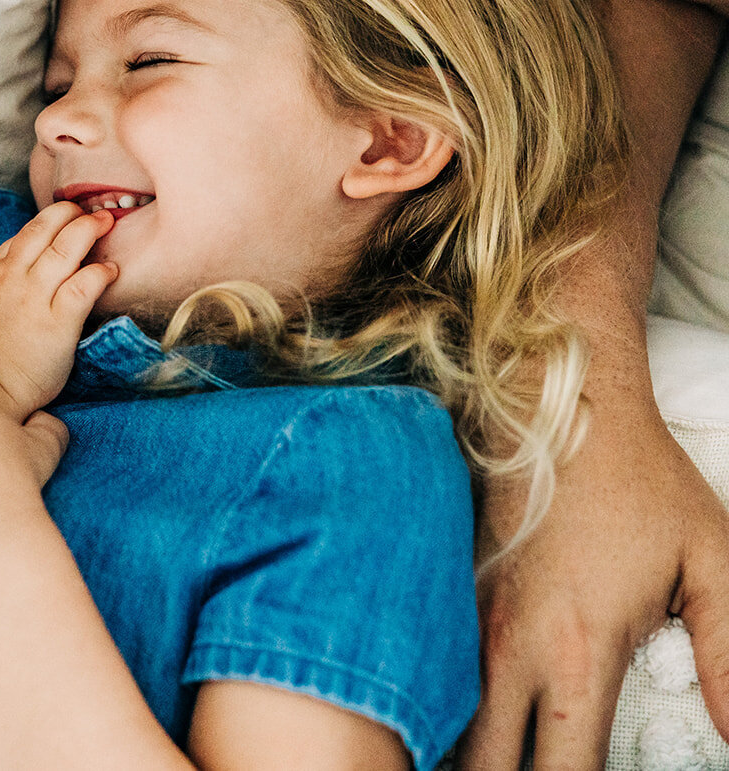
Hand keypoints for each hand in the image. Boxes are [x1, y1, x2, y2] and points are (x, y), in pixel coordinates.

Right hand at [0, 200, 115, 417]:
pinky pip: (84, 285)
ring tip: (107, 223)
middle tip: (92, 213)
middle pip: (44, 229)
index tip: (65, 219)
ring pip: (65, 247)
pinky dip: (100, 271)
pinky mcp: (58, 322)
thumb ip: (0, 284)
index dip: (48, 221)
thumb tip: (23, 269)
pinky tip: (111, 270)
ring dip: (89, 229)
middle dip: (70, 213)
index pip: (22, 235)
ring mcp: (35, 298)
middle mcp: (13, 278)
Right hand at [459, 409, 728, 769]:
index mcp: (578, 655)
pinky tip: (475, 718)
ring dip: (475, 750)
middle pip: (486, 763)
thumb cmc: (638, 479)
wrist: (554, 404)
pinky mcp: (447, 596)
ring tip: (508, 755)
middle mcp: (508, 648)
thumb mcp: (714, 564)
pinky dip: (450, 707)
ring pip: (449, 724)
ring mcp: (466, 621)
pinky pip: (437, 675)